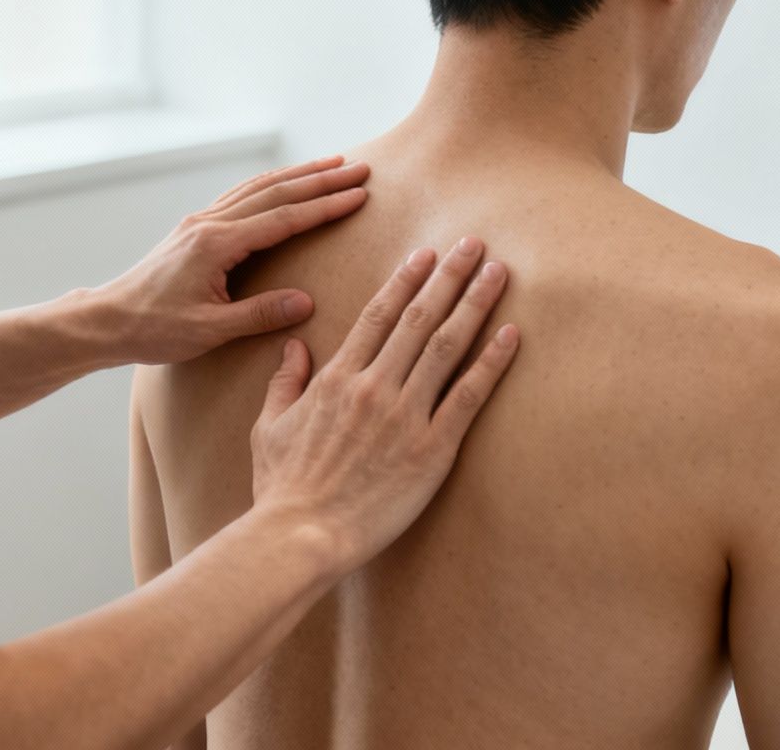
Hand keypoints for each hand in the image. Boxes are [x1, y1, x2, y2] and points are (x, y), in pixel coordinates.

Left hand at [80, 156, 371, 366]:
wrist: (108, 320)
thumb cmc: (154, 330)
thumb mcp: (209, 331)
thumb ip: (259, 315)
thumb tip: (306, 301)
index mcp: (216, 244)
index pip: (284, 218)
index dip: (324, 206)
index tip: (359, 195)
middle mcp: (209, 224)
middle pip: (276, 192)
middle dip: (321, 180)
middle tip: (361, 169)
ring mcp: (200, 222)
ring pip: (258, 187)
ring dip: (298, 174)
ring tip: (333, 166)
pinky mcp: (195, 228)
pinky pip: (241, 195)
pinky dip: (271, 184)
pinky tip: (285, 181)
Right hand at [251, 238, 520, 575]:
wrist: (299, 535)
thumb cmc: (281, 487)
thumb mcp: (268, 427)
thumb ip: (284, 382)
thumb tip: (293, 346)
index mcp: (337, 378)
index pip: (378, 315)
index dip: (406, 280)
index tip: (426, 253)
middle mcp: (374, 387)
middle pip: (418, 318)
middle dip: (449, 277)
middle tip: (474, 244)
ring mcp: (404, 416)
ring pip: (446, 346)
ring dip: (474, 304)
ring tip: (498, 272)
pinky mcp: (431, 450)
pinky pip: (467, 397)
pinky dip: (491, 363)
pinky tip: (511, 334)